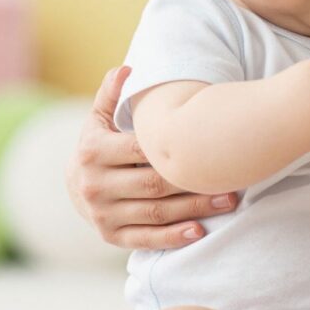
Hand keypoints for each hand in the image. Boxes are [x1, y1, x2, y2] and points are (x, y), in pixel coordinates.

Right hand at [65, 66, 238, 248]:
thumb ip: (112, 94)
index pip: (139, 150)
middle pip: (153, 185)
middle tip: (232, 180)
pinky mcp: (110, 236)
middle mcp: (93, 186)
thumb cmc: (100, 144)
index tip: (209, 146)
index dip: (174, 149)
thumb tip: (126, 69)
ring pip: (155, 213)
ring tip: (228, 201)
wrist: (76, 184)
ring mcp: (101, 214)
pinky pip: (145, 239)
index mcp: (92, 152)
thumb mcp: (100, 117)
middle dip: (194, 184)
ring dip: (194, 209)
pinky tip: (199, 232)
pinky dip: (172, 238)